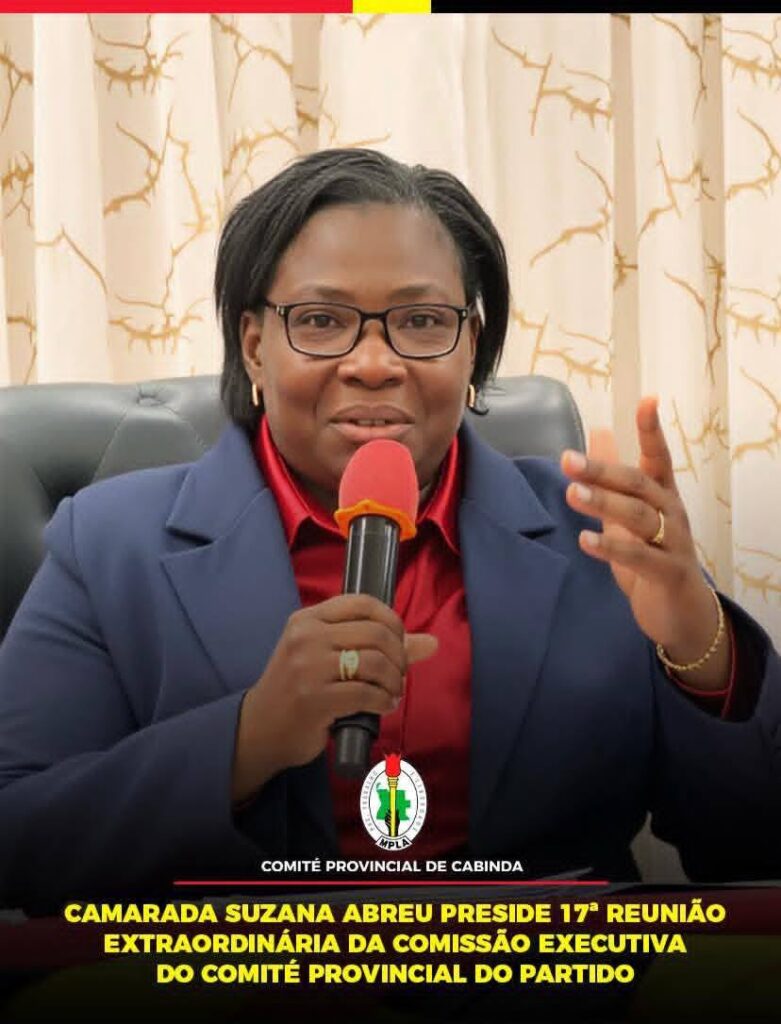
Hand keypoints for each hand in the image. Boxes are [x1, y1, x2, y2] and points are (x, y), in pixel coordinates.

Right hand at [231, 594, 437, 802]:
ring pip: (374, 662)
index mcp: (308, 619)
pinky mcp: (314, 699)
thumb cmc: (298, 689)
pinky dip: (384, 701)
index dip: (392, 620)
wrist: (260, 728)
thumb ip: (378, 646)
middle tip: (398, 674)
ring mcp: (307, 667)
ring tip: (391, 692)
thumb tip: (432, 643)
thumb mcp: (328, 657)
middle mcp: (306, 637)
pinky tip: (383, 706)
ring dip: (393, 681)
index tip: (398, 642)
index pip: (362, 603)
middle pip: (375, 632)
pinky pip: (366, 693)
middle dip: (399, 656)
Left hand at [561, 397, 729, 689]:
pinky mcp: (668, 574)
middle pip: (638, 485)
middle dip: (603, 470)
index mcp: (662, 496)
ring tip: (572, 494)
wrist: (682, 614)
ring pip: (639, 517)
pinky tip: (585, 540)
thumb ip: (614, 475)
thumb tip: (598, 429)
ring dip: (604, 504)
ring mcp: (673, 544)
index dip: (651, 430)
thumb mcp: (630, 513)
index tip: (647, 401)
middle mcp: (671, 514)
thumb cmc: (653, 556)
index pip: (658, 457)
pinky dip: (613, 548)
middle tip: (567, 460)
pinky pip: (640, 557)